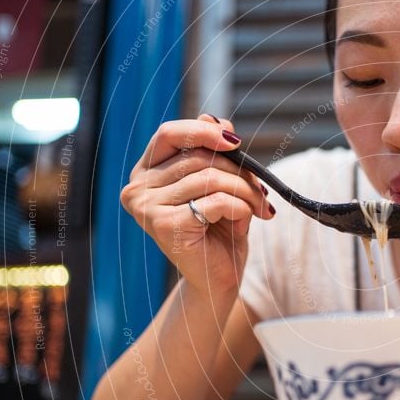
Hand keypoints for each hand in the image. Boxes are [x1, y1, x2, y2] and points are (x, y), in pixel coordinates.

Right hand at [120, 115, 274, 292]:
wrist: (218, 280)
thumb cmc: (219, 232)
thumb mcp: (221, 186)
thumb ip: (215, 155)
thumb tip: (217, 119)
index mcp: (146, 173)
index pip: (168, 134)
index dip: (202, 130)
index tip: (235, 141)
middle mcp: (138, 189)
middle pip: (198, 157)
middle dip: (238, 171)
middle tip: (261, 190)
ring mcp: (147, 208)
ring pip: (210, 178)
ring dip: (245, 190)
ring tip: (259, 206)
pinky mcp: (165, 226)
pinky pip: (215, 201)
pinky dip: (240, 207)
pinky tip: (245, 220)